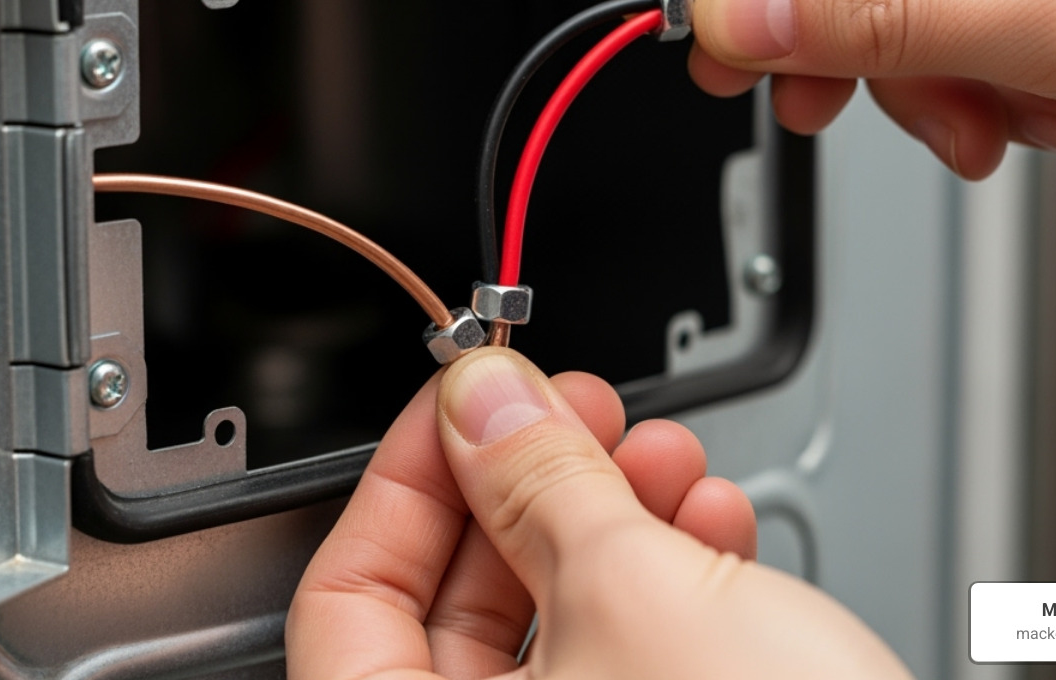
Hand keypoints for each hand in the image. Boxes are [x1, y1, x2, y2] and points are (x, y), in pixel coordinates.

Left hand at [287, 348, 908, 678]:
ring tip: (662, 457)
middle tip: (572, 409)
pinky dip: (664, 580)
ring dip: (611, 518)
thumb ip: (540, 480)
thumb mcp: (635, 593)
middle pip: (457, 605)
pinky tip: (709, 524)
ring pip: (555, 624)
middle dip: (529, 484)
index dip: (403, 478)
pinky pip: (627, 657)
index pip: (346, 600)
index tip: (462, 401)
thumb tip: (483, 403)